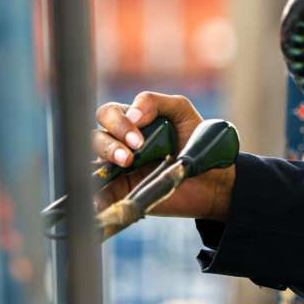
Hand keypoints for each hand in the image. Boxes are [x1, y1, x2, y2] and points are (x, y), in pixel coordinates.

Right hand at [91, 92, 235, 221]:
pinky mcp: (122, 193)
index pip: (108, 115)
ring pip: (91, 165)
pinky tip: (97, 200)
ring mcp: (118, 169)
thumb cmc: (195, 139)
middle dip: (109, 145)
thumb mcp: (180, 111)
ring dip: (102, 165)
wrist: (212, 176)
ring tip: (126, 165)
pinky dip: (95, 198)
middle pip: (95, 138)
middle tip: (131, 156)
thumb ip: (155, 102)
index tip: (138, 138)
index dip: (118, 123)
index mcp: (130, 122)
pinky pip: (99, 196)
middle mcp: (120, 144)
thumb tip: (131, 114)